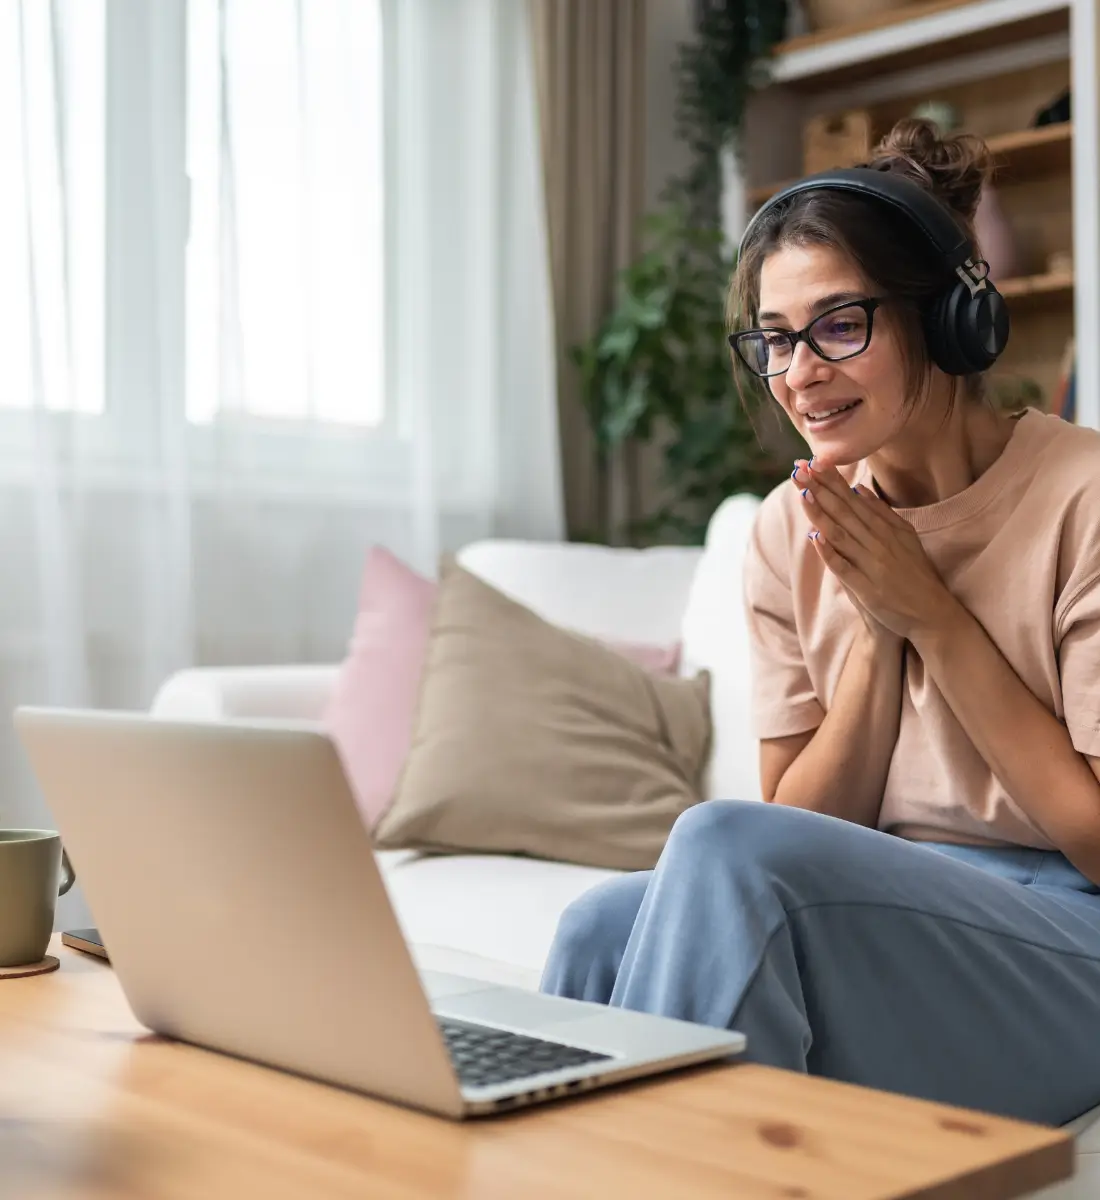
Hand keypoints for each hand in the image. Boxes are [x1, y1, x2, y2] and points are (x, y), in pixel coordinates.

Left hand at [793, 458, 959, 642]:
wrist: (933, 613)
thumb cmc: (915, 575)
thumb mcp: (905, 537)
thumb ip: (882, 513)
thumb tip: (859, 489)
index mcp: (886, 528)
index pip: (853, 499)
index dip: (832, 480)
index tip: (813, 460)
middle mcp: (879, 542)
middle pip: (844, 511)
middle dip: (820, 488)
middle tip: (799, 468)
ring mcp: (873, 564)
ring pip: (842, 534)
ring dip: (821, 513)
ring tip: (803, 493)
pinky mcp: (868, 588)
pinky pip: (845, 567)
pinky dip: (830, 552)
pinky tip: (815, 537)